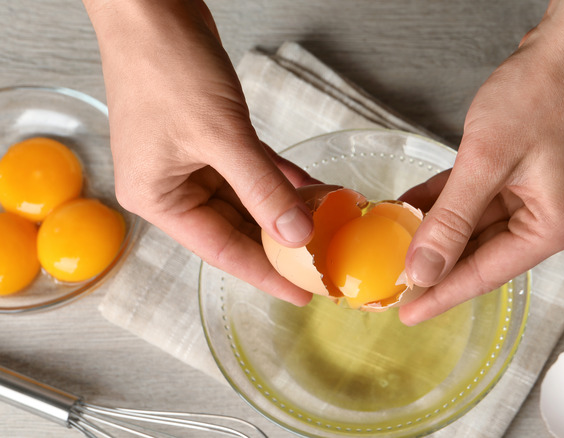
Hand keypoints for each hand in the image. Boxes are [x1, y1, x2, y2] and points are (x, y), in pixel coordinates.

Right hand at [83, 0, 316, 304]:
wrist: (151, 7)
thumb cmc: (165, 66)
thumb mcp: (220, 135)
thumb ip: (262, 188)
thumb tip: (297, 234)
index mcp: (159, 197)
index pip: (222, 250)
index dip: (266, 273)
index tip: (302, 292)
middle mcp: (171, 186)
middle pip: (236, 226)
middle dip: (281, 241)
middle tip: (325, 260)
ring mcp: (190, 161)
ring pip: (247, 198)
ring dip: (285, 207)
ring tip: (329, 224)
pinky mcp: (209, 137)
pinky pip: (251, 169)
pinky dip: (279, 178)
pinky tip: (311, 188)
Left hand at [398, 0, 563, 324]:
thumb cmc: (546, 92)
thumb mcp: (486, 161)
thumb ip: (451, 220)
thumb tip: (425, 268)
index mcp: (556, 226)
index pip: (488, 272)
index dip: (443, 293)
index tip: (408, 312)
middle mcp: (556, 218)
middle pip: (485, 251)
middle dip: (438, 260)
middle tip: (394, 278)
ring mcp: (545, 195)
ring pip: (480, 224)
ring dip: (440, 228)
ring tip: (397, 240)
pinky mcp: (533, 174)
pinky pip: (485, 197)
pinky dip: (453, 202)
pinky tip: (418, 206)